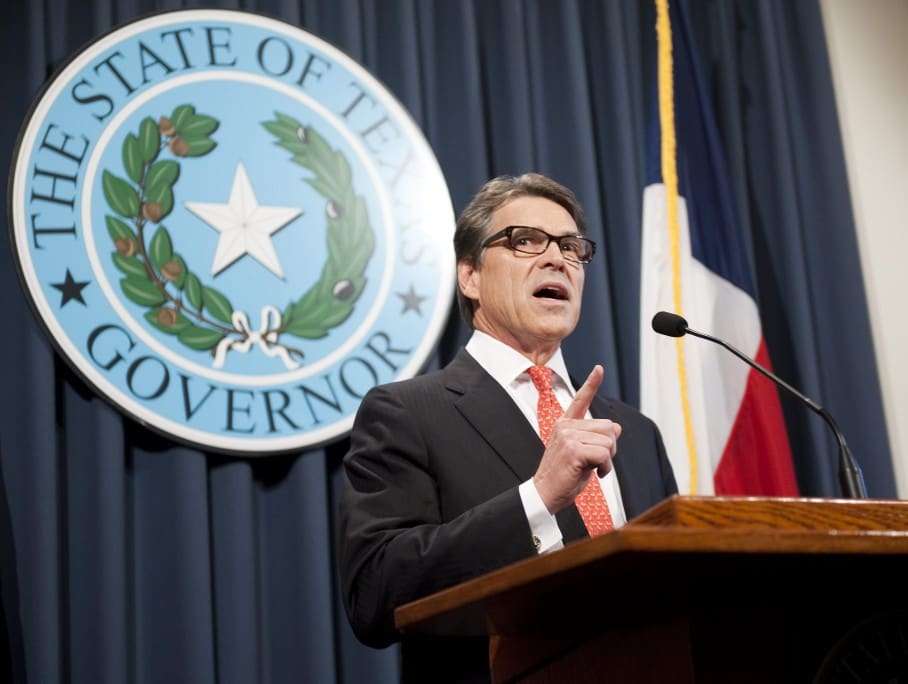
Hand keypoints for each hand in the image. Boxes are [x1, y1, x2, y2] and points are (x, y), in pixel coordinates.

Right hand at [532, 365, 621, 513]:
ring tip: (593, 469)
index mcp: (565, 425)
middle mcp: (565, 426)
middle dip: (610, 447)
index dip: (591, 384)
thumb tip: (617, 427)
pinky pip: (604, 454)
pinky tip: (594, 474)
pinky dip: (605, 468)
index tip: (599, 369)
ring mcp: (568, 437)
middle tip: (597, 462)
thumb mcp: (582, 454)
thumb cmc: (564, 476)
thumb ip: (595, 439)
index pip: (580, 400)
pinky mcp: (573, 450)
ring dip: (608, 460)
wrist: (545, 494)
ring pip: (609, 441)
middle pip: (608, 427)